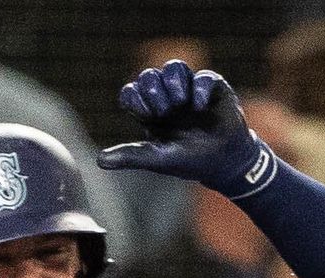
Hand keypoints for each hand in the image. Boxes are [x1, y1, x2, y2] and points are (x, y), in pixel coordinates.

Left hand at [97, 60, 272, 197]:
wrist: (225, 163)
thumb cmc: (189, 161)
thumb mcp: (158, 159)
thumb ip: (131, 156)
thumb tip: (99, 161)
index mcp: (151, 112)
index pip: (131, 91)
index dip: (135, 97)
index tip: (146, 114)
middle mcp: (168, 97)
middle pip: (149, 75)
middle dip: (153, 89)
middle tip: (164, 111)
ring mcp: (190, 89)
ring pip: (174, 67)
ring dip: (172, 82)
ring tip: (180, 102)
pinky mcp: (213, 87)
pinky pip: (203, 76)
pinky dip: (198, 88)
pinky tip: (198, 106)